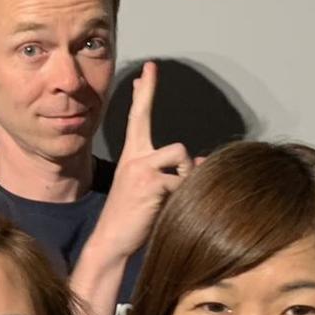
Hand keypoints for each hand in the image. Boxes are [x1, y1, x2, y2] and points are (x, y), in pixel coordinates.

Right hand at [92, 61, 192, 260]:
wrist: (111, 242)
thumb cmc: (132, 219)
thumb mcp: (152, 190)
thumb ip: (173, 173)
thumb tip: (203, 162)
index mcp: (132, 157)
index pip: (138, 117)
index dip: (144, 93)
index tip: (148, 71)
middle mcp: (134, 158)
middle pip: (154, 126)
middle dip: (154, 108)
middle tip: (152, 76)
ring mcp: (141, 169)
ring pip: (181, 157)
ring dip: (186, 177)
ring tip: (172, 198)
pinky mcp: (152, 184)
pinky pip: (184, 183)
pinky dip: (184, 197)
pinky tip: (167, 210)